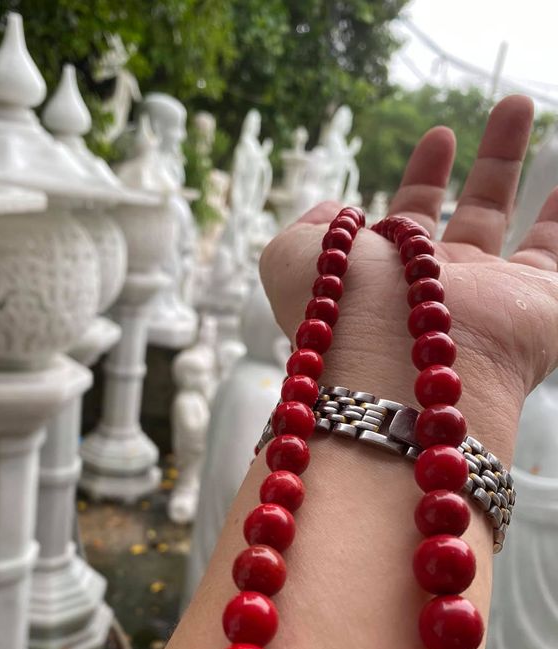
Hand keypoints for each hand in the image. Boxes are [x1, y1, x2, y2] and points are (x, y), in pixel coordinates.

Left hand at [260, 96, 557, 462]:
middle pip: (471, 215)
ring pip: (511, 224)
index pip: (413, 220)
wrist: (394, 369)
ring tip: (521, 105)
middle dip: (486, 162)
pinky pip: (556, 258)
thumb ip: (306, 231)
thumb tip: (334, 210)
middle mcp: (440, 291)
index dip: (424, 179)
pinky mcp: (537, 307)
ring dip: (513, 165)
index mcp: (388, 281)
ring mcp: (490, 298)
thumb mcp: (291, 262)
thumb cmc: (339, 314)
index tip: (438, 138)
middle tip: (507, 106)